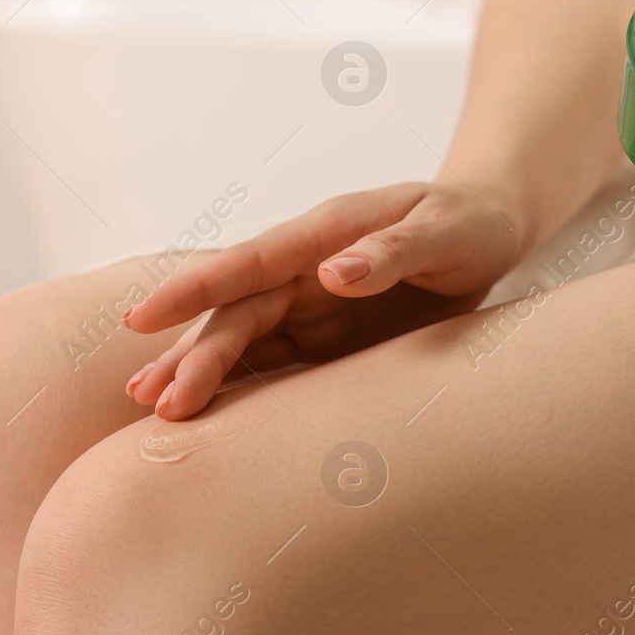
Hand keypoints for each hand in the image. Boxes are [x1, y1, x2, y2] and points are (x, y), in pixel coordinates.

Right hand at [123, 181, 526, 418]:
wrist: (488, 231)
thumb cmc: (469, 223)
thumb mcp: (445, 231)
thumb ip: (394, 251)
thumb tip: (332, 273)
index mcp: (327, 231)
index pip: (251, 262)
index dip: (197, 288)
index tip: (146, 314)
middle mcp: (305, 267)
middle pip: (237, 312)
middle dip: (193, 353)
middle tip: (154, 400)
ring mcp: (310, 303)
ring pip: (242, 339)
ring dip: (198, 370)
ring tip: (154, 408)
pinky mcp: (324, 336)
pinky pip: (271, 362)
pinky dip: (234, 385)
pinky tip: (198, 411)